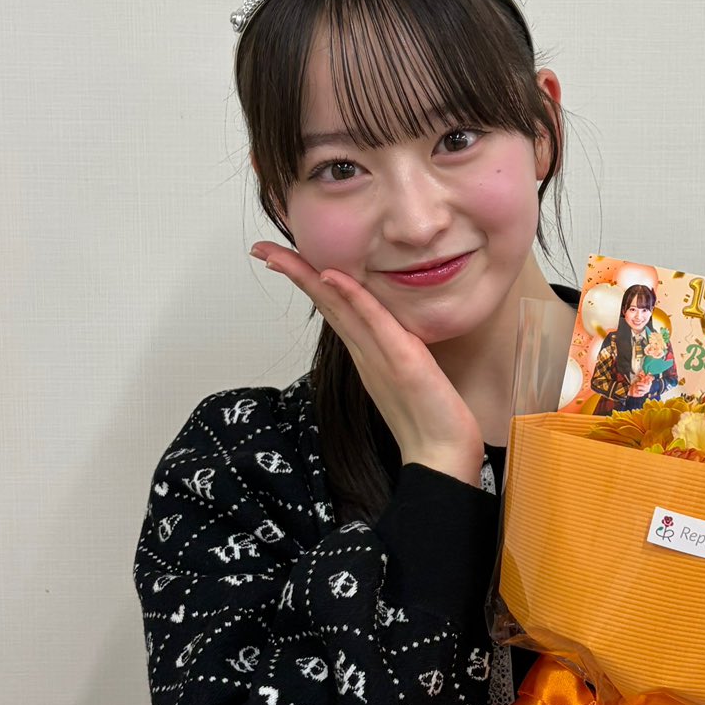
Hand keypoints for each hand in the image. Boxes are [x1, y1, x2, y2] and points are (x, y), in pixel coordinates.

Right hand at [250, 242, 484, 483]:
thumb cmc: (430, 420)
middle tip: (261, 248)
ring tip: (278, 255)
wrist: (443, 457)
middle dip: (292, 271)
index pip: (331, 306)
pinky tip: (330, 276)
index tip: (281, 257)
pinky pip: (373, 322)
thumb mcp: (407, 373)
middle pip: (323, 302)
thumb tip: (388, 330)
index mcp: (365, 352)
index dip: (306, 279)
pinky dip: (352, 297)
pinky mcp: (401, 360)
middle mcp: (364, 351)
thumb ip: (393, 349)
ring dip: (307, 277)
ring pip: (337, 307)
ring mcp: (377, 356)